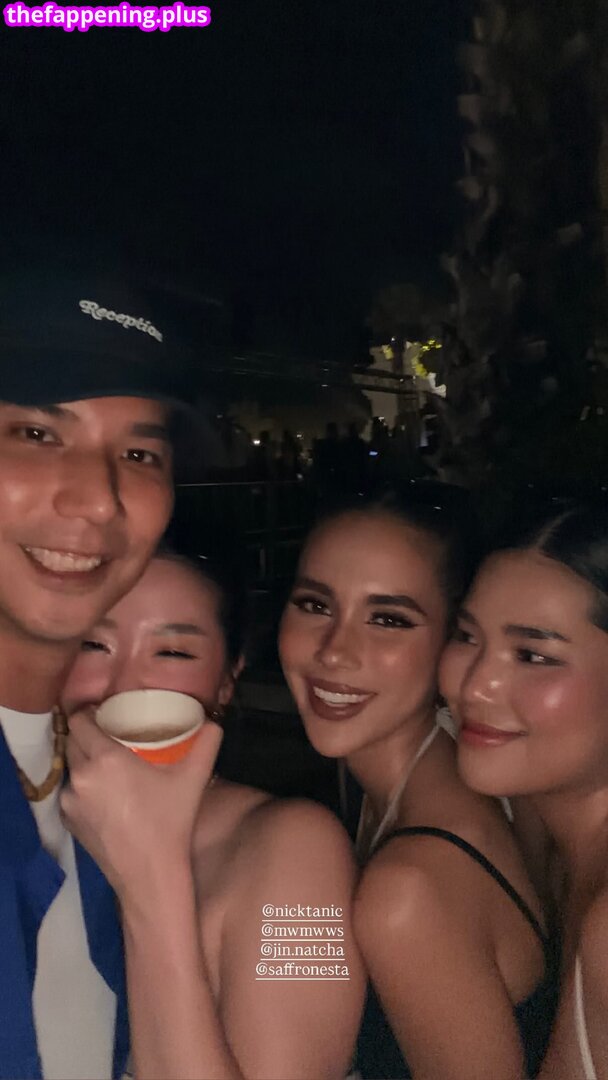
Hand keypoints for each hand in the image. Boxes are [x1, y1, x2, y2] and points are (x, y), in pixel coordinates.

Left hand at [60, 709, 222, 900]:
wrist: (149, 872)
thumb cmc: (170, 821)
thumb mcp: (193, 778)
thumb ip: (207, 744)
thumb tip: (213, 723)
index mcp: (105, 759)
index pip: (79, 721)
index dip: (88, 713)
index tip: (105, 713)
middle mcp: (81, 776)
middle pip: (73, 742)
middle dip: (88, 735)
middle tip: (112, 736)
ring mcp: (71, 800)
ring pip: (72, 767)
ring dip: (85, 761)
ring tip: (109, 766)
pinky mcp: (68, 820)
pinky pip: (72, 792)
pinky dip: (84, 788)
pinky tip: (105, 794)